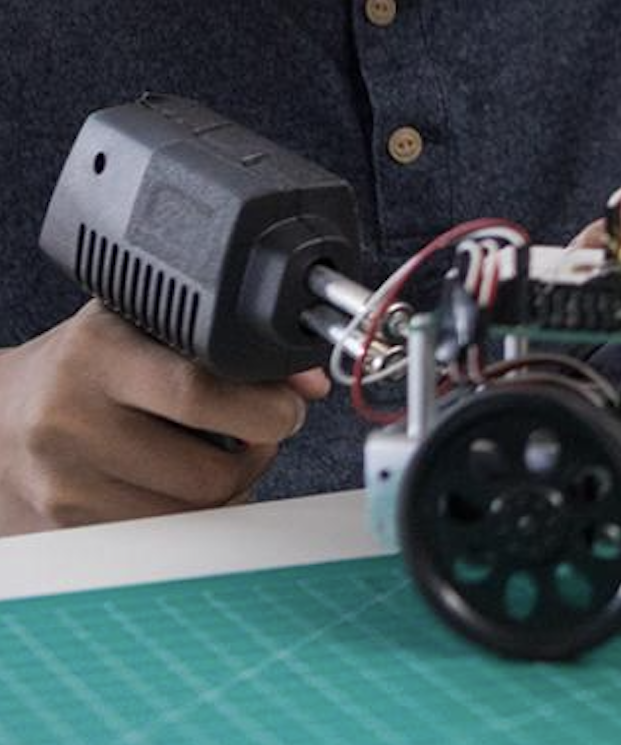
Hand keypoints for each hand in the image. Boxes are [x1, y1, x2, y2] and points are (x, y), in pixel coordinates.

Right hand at [0, 300, 329, 534]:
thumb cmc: (87, 364)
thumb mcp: (145, 326)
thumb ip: (226, 343)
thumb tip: (308, 385)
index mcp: (98, 353)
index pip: (198, 391)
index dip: (262, 408)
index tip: (287, 406)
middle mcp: (72, 419)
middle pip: (207, 470)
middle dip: (259, 453)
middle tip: (263, 429)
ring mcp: (68, 484)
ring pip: (193, 513)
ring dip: (231, 488)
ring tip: (222, 450)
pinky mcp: (72, 530)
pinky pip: (167, 537)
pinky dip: (195, 514)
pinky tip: (183, 480)